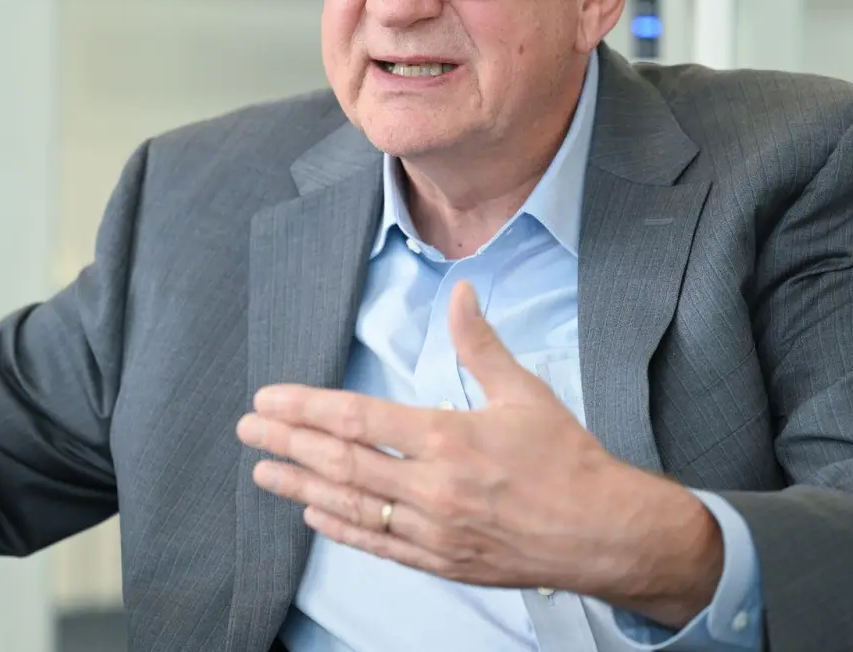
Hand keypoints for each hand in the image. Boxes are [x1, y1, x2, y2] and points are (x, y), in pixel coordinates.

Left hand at [237, 281, 722, 626]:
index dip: (305, 408)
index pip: (357, 419)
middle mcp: (432, 487)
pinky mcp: (441, 561)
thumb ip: (480, 344)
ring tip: (262, 470)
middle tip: (248, 429)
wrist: (605, 533)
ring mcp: (433, 530)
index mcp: (448, 438)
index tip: (268, 399)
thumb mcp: (525, 392)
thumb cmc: (567, 459)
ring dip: (300, 484)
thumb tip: (459, 291)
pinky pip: (378, 543)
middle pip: (341, 461)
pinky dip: (340, 528)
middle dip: (288, 442)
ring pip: (350, 504)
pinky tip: (311, 512)